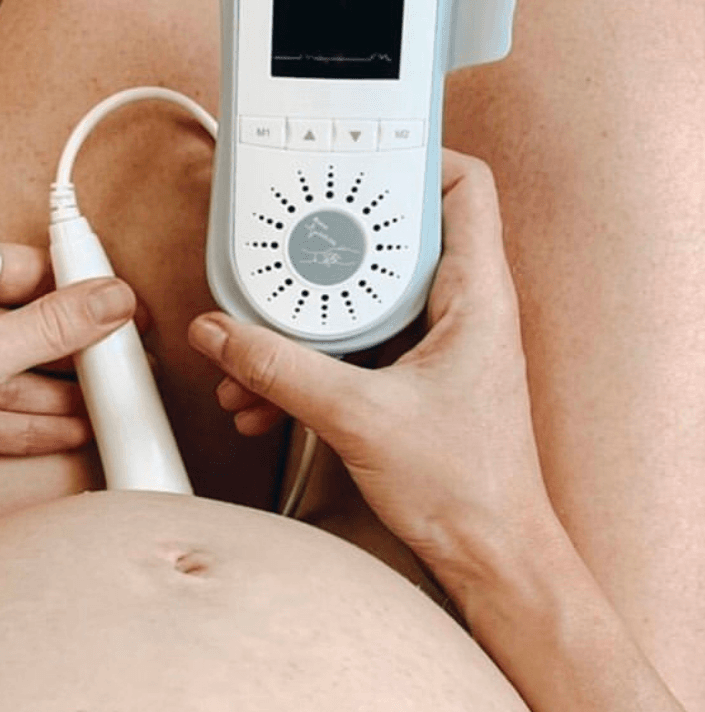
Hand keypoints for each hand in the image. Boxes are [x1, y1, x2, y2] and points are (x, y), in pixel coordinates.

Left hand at [0, 234, 135, 502]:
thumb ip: (51, 328)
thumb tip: (110, 298)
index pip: (29, 267)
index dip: (80, 289)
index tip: (121, 310)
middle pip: (18, 323)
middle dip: (70, 351)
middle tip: (120, 366)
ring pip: (3, 371)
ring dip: (52, 394)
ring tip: (104, 407)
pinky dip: (21, 422)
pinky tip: (62, 431)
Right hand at [188, 149, 552, 583]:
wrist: (487, 555)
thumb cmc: (467, 489)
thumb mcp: (360, 418)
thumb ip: (282, 370)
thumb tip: (224, 335)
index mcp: (474, 294)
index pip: (462, 186)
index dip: (414, 157)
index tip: (355, 156)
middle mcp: (458, 307)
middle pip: (392, 235)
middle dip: (328, 243)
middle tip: (284, 241)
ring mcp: (432, 341)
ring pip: (362, 296)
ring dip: (306, 317)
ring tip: (257, 341)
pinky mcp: (409, 373)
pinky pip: (351, 342)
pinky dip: (310, 356)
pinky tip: (268, 390)